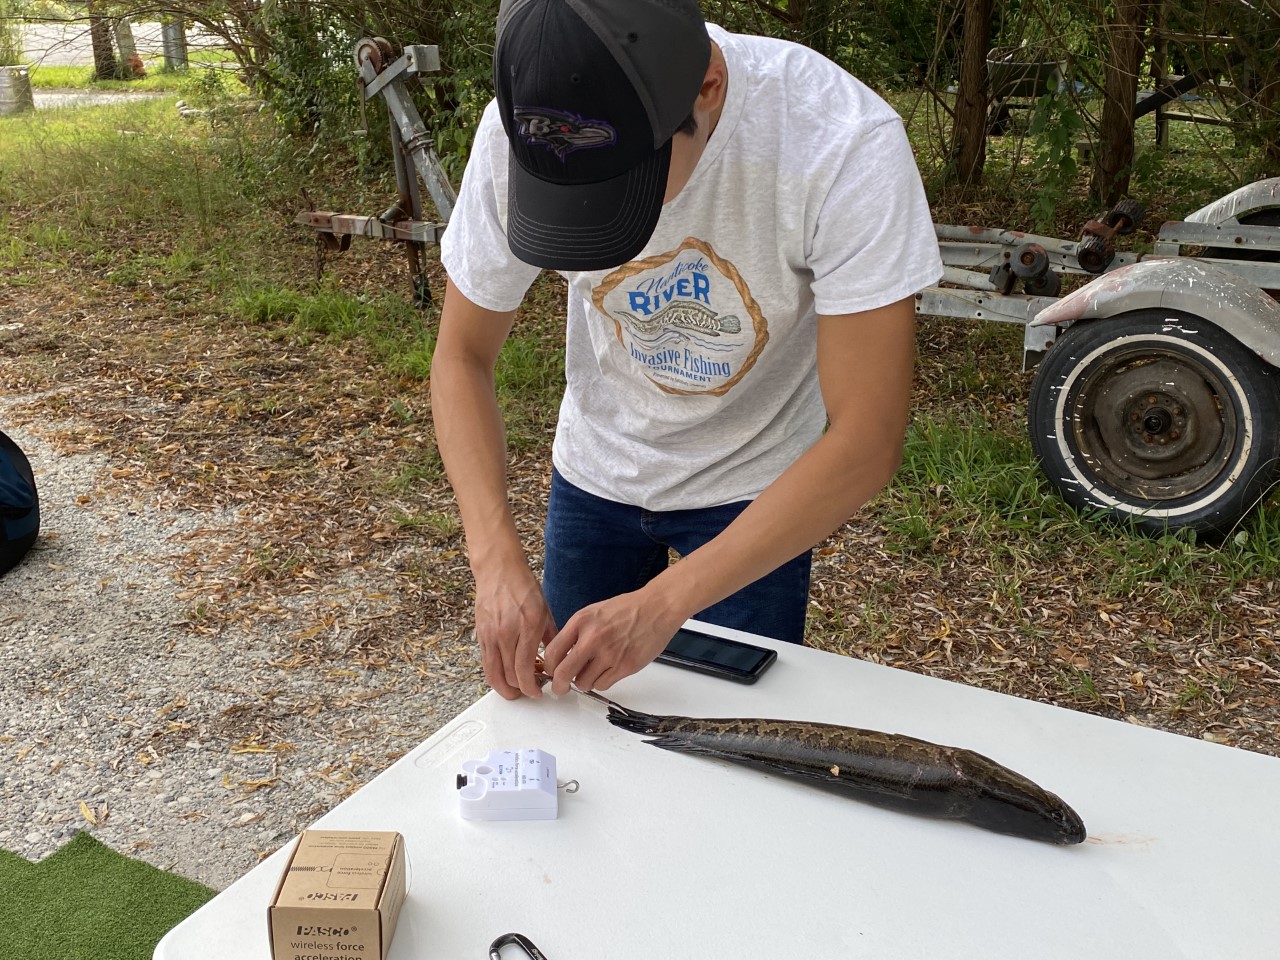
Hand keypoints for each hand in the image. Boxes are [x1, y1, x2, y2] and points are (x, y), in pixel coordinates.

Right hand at [473, 563, 556, 699]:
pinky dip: (495, 675)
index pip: (525, 669)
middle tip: (531, 689)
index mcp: (528, 627)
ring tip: (516, 690)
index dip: (532, 687)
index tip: (538, 691)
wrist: (499, 571)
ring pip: (494, 674)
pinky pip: (485, 664)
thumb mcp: (545, 611)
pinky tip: (504, 676)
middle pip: (510, 676)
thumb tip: (559, 659)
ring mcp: (491, 635)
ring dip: (506, 688)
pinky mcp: (481, 635)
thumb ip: (552, 638)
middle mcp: (507, 633)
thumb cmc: (523, 588)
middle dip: (522, 689)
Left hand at [540, 591, 683, 695]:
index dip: (549, 667)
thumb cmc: (627, 609)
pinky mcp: (625, 666)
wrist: (657, 608)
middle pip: (564, 673)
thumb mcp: (593, 612)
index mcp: (581, 622)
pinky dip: (601, 682)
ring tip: (592, 673)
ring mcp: (609, 653)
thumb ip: (576, 633)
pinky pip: (603, 685)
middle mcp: (592, 638)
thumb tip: (562, 657)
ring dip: (584, 682)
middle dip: (559, 685)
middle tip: (561, 688)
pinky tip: (607, 671)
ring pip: (583, 683)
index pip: (552, 652)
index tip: (552, 672)